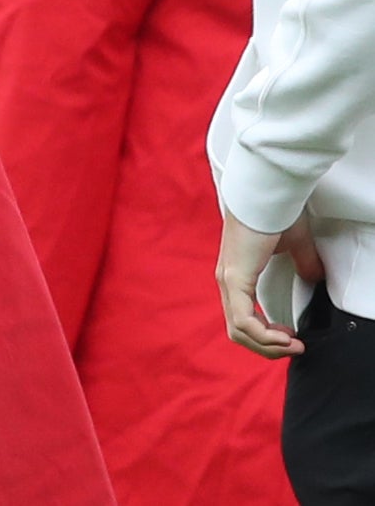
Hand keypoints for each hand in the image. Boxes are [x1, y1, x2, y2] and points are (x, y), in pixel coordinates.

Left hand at [216, 208, 322, 357]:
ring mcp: (228, 280)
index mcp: (237, 274)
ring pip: (239, 330)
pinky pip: (244, 320)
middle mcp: (227, 280)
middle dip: (268, 346)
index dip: (266, 334)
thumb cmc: (275, 213)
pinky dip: (265, 335)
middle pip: (238, 330)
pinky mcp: (234, 278)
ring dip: (269, 345)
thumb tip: (314, 279)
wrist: (264, 193)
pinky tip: (285, 336)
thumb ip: (303, 264)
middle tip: (294, 347)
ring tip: (293, 345)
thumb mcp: (293, 245)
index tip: (291, 336)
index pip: (243, 317)